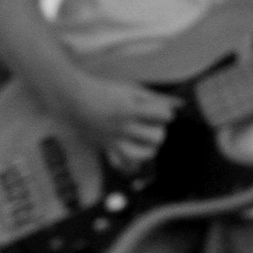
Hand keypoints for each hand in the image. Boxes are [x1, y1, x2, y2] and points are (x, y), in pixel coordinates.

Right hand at [60, 72, 177, 167]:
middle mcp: (123, 125)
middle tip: (150, 128)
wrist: (71, 97)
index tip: (158, 113)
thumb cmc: (104, 91)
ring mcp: (114, 138)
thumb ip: (156, 97)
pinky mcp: (106, 146)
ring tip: (144, 142)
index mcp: (131, 108)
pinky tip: (133, 154)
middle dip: (159, 132)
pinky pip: (125, 163)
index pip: (163, 116)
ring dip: (149, 148)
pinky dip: (133, 163)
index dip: (165, 115)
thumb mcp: (131, 89)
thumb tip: (180, 104)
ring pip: (144, 153)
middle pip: (157, 137)